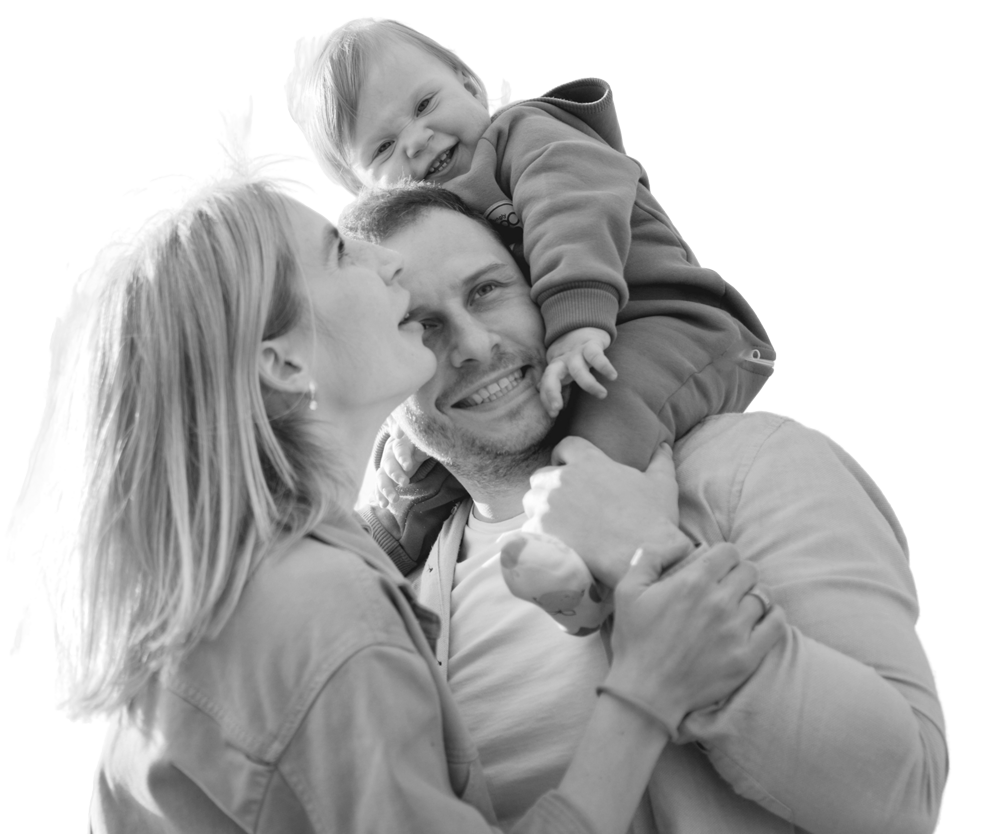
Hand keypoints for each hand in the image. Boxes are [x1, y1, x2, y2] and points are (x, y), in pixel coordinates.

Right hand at [375, 419, 427, 507]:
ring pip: (382, 478)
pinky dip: (379, 496)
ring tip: (392, 501)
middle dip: (395, 474)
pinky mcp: (385, 478)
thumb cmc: (415, 437)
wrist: (406, 439)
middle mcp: (389, 456)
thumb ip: (411, 430)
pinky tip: (381, 504)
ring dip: (385, 490)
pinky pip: (379, 487)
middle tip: (405, 483)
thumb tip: (398, 432)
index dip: (403, 457)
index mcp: (399, 443)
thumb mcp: (418, 432)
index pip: (399, 449)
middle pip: (389, 465)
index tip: (408, 466)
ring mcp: (385, 468)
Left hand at [521, 437, 681, 586]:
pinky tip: (552, 545)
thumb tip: (664, 446)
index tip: (567, 469)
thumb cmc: (653, 519)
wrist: (641, 555)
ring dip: (539, 509)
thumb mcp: (662, 484)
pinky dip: (537, 535)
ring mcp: (549, 504)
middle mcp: (563, 478)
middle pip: (542, 475)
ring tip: (556, 526)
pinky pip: (528, 528)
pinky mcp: (541, 530)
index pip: (566, 446)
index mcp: (589, 461)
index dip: (564, 457)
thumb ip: (660, 461)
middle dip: (549, 487)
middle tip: (563, 505)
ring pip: (531, 500)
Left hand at [539, 327, 616, 417]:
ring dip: (589, 384)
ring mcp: (577, 352)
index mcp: (555, 366)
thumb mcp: (560, 364)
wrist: (583, 324)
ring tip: (602, 395)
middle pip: (552, 376)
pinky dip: (605, 366)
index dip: (546, 398)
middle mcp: (563, 360)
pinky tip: (613, 376)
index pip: (546, 383)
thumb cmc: (572, 352)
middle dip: (552, 393)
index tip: (553, 414)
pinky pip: (597, 356)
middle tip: (558, 409)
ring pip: (578, 369)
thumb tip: (538, 389)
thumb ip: (552, 378)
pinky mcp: (591, 344)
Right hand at [606, 542, 785, 735]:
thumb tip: (680, 544)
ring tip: (739, 605)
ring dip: (752, 595)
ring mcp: (736, 630)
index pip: (729, 551)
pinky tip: (758, 620)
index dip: (722, 556)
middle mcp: (719, 602)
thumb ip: (650, 556)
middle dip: (738, 573)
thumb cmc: (634, 639)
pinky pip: (776, 624)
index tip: (715, 568)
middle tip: (726, 587)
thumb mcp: (627, 589)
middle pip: (749, 570)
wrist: (646, 693)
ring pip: (763, 595)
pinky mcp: (747, 656)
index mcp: (692, 582)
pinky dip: (772, 616)